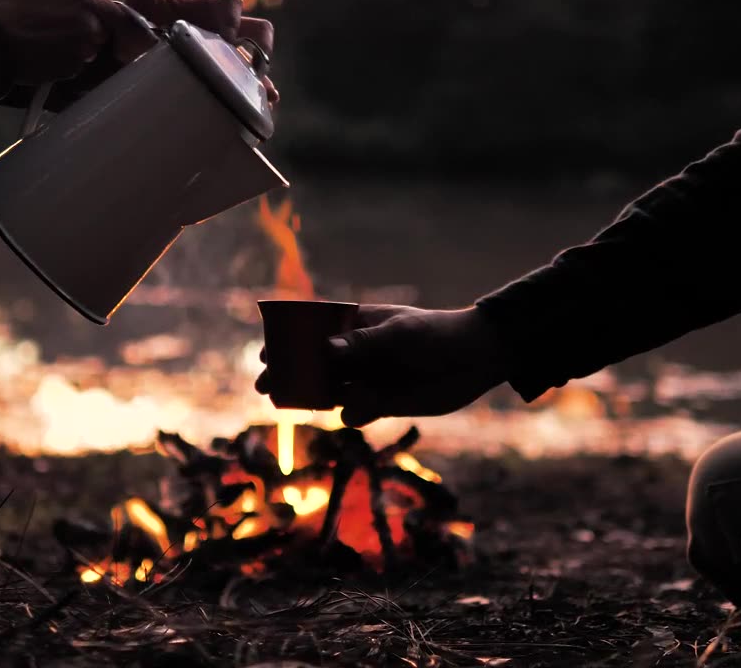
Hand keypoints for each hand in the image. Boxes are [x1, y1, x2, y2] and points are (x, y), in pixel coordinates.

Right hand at [0, 0, 139, 84]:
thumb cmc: (9, 9)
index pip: (115, 12)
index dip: (108, 19)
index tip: (99, 23)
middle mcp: (89, 24)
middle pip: (102, 33)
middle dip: (88, 34)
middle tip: (59, 31)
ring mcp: (82, 49)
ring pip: (89, 51)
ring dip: (77, 49)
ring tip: (48, 42)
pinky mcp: (72, 69)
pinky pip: (76, 66)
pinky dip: (65, 63)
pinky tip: (44, 55)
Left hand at [124, 0, 278, 103]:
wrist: (129, 56)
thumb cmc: (136, 21)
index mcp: (209, 7)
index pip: (233, 5)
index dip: (233, 18)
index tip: (226, 37)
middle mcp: (224, 29)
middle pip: (259, 29)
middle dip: (261, 44)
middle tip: (251, 64)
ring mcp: (226, 55)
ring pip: (259, 58)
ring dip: (264, 72)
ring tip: (264, 90)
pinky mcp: (224, 78)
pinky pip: (248, 84)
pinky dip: (260, 93)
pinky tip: (263, 105)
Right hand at [255, 305, 506, 426]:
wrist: (474, 360)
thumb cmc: (435, 335)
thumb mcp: (398, 335)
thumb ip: (361, 345)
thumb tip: (324, 350)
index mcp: (355, 326)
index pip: (312, 332)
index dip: (287, 343)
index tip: (267, 353)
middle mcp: (356, 353)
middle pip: (312, 365)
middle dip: (289, 375)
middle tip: (266, 385)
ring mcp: (367, 379)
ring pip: (328, 392)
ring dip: (313, 398)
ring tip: (301, 401)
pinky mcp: (381, 404)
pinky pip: (354, 413)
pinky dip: (353, 413)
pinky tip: (364, 407)